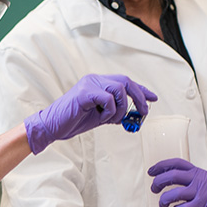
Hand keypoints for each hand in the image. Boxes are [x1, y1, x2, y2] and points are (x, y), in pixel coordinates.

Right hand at [24, 74, 156, 153]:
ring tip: (113, 120)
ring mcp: (89, 84)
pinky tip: (102, 119)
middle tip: (144, 112)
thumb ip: (115, 113)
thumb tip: (134, 115)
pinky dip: (110, 112)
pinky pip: (108, 99)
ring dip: (122, 108)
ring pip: (119, 89)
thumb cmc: (74, 121)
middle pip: (126, 81)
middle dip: (139, 97)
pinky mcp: (84, 92)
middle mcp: (94, 79)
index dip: (141, 90)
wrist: (53, 126)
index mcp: (98, 82)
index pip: (125, 82)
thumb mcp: (100, 117)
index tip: (153, 99)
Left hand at [147, 157, 206, 206]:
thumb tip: (166, 178)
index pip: (176, 163)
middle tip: (154, 189)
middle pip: (172, 176)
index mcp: (197, 172)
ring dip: (163, 200)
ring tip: (162, 204)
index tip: (151, 171)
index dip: (161, 165)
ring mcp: (198, 193)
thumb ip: (189, 178)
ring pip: (173, 194)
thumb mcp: (204, 180)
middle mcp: (197, 180)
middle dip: (158, 182)